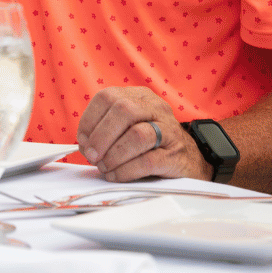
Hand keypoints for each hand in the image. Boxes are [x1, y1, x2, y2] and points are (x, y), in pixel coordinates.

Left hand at [75, 87, 205, 181]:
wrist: (189, 159)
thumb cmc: (150, 144)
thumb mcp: (128, 127)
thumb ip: (105, 130)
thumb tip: (84, 144)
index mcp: (138, 97)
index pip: (107, 97)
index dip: (90, 119)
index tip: (82, 140)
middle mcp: (155, 109)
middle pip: (124, 111)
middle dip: (101, 136)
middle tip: (91, 155)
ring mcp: (169, 131)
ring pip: (137, 135)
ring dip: (114, 154)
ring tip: (104, 167)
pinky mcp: (176, 155)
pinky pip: (148, 161)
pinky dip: (126, 170)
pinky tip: (116, 175)